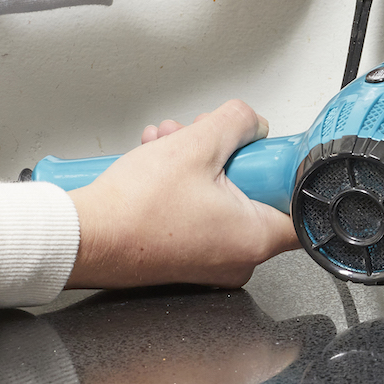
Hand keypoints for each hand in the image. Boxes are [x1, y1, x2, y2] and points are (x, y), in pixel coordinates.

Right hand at [66, 100, 296, 289]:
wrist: (81, 237)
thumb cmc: (133, 209)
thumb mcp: (196, 145)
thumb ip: (237, 123)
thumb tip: (251, 122)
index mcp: (254, 239)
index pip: (302, 209)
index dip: (289, 172)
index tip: (276, 153)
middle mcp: (237, 258)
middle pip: (255, 192)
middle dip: (229, 153)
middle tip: (207, 136)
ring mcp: (210, 261)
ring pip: (222, 196)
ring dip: (198, 160)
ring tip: (169, 140)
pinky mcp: (184, 256)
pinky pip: (200, 210)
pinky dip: (184, 181)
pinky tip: (158, 156)